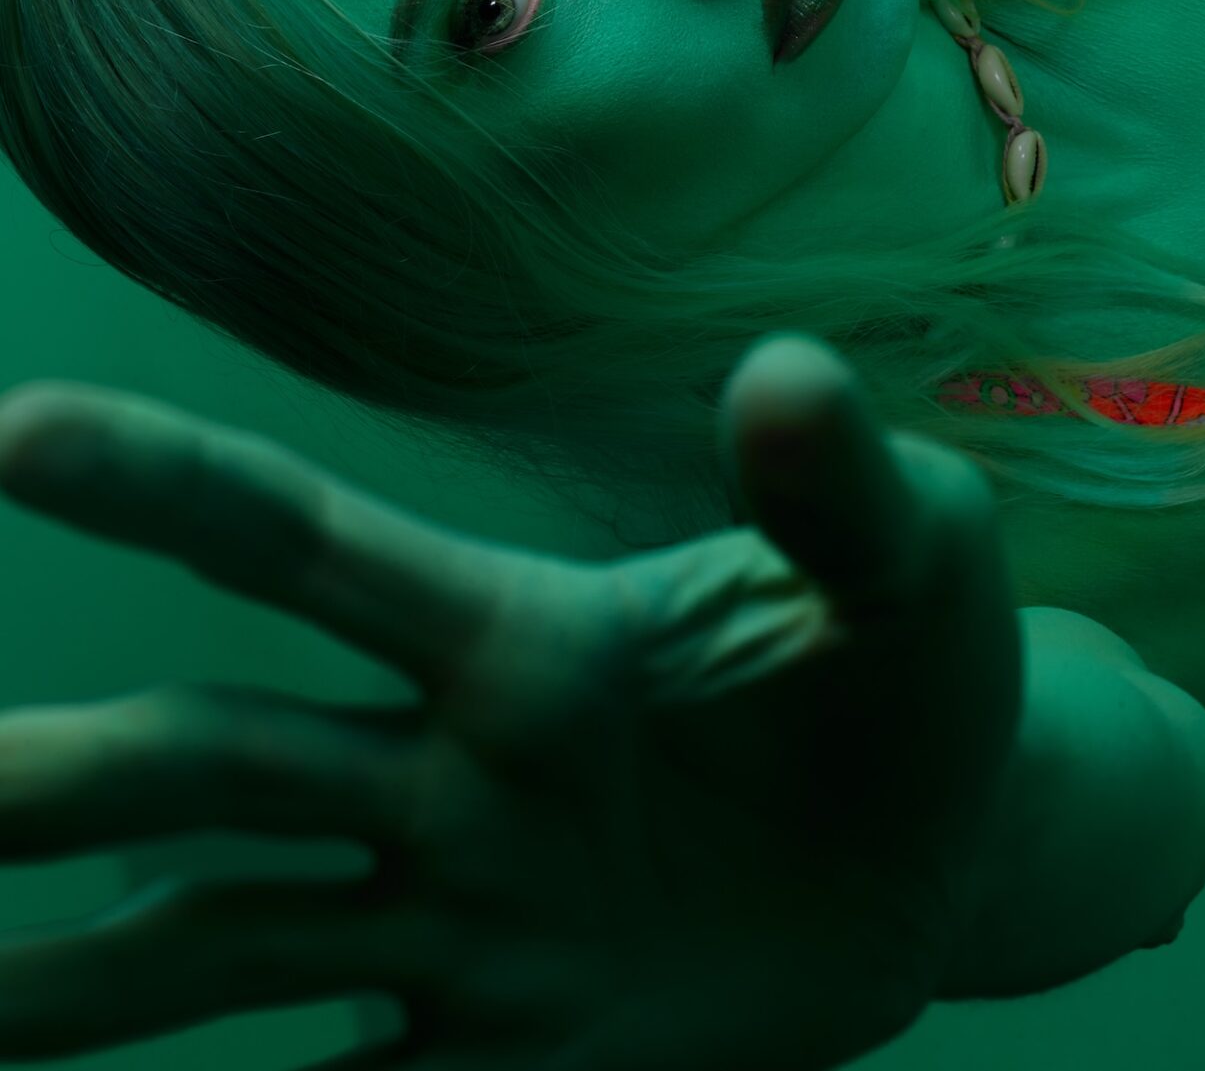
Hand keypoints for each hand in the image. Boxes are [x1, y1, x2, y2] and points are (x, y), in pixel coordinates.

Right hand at [0, 335, 1020, 1070]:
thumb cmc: (915, 671)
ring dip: (71, 983)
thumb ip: (835, 487)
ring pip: (217, 945)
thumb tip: (785, 373)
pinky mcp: (507, 1065)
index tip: (19, 438)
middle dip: (56, 780)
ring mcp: (463, 931)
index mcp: (528, 639)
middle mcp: (452, 778)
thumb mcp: (909, 562)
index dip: (170, 491)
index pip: (317, 550)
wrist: (942, 854)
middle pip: (215, 767)